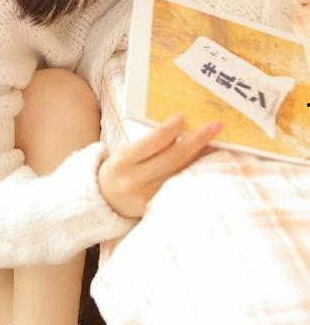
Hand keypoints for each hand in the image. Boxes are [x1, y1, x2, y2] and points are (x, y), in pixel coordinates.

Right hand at [98, 113, 222, 217]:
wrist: (105, 200)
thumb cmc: (120, 170)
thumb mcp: (126, 153)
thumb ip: (150, 143)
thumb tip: (184, 129)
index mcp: (123, 162)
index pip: (153, 142)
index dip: (171, 128)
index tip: (184, 116)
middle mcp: (134, 181)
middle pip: (173, 158)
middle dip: (198, 140)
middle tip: (216, 125)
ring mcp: (148, 197)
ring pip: (182, 173)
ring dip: (203, 156)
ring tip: (218, 142)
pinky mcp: (158, 208)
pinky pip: (181, 185)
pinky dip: (195, 172)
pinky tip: (208, 162)